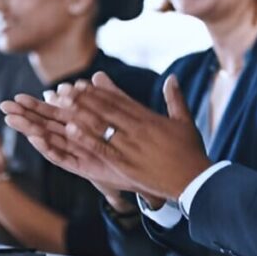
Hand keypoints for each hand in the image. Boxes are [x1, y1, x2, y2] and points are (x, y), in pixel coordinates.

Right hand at [1, 80, 152, 194]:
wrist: (148, 166)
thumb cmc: (131, 144)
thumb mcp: (119, 115)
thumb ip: (108, 96)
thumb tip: (96, 76)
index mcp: (80, 127)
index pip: (53, 114)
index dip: (35, 107)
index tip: (17, 97)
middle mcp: (75, 141)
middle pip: (44, 126)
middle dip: (25, 117)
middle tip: (4, 106)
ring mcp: (77, 154)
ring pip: (48, 140)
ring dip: (30, 130)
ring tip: (13, 120)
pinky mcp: (83, 167)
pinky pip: (63, 157)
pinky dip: (50, 147)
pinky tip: (38, 138)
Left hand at [59, 72, 209, 199]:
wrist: (195, 179)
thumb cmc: (190, 151)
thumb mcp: (184, 121)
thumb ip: (175, 98)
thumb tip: (172, 77)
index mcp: (149, 118)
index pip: (120, 101)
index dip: (100, 91)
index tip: (84, 82)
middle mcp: (137, 129)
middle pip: (106, 110)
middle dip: (83, 98)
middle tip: (64, 88)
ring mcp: (131, 147)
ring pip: (100, 126)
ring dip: (79, 113)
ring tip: (61, 104)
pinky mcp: (126, 164)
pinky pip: (102, 149)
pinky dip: (86, 139)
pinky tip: (70, 131)